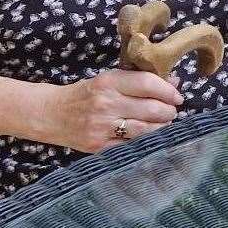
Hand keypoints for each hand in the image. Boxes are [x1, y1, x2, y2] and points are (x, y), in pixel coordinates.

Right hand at [49, 68, 181, 152]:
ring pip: (146, 130)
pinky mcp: (99, 147)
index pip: (148, 84)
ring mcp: (102, 127)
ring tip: (164, 123)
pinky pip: (132, 145)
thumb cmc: (85, 94)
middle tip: (172, 111)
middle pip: (151, 109)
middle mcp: (106, 104)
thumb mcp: (109, 80)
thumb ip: (139, 81)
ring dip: (162, 127)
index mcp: (108, 82)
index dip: (168, 90)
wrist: (50, 114)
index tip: (177, 96)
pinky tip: (149, 137)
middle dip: (169, 111)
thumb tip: (174, 83)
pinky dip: (145, 142)